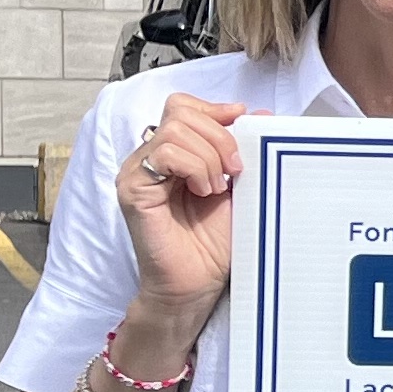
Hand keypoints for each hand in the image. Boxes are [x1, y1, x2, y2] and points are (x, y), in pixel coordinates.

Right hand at [117, 92, 249, 333]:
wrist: (196, 284)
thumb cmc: (214, 244)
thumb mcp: (237, 188)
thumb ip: (242, 151)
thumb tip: (259, 113)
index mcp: (171, 154)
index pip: (183, 107)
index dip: (215, 109)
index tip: (244, 123)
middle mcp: (149, 158)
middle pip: (180, 112)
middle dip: (219, 135)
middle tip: (235, 169)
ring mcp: (137, 172)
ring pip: (175, 130)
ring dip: (208, 156)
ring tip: (216, 188)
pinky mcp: (133, 189)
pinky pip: (164, 154)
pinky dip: (194, 167)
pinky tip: (204, 192)